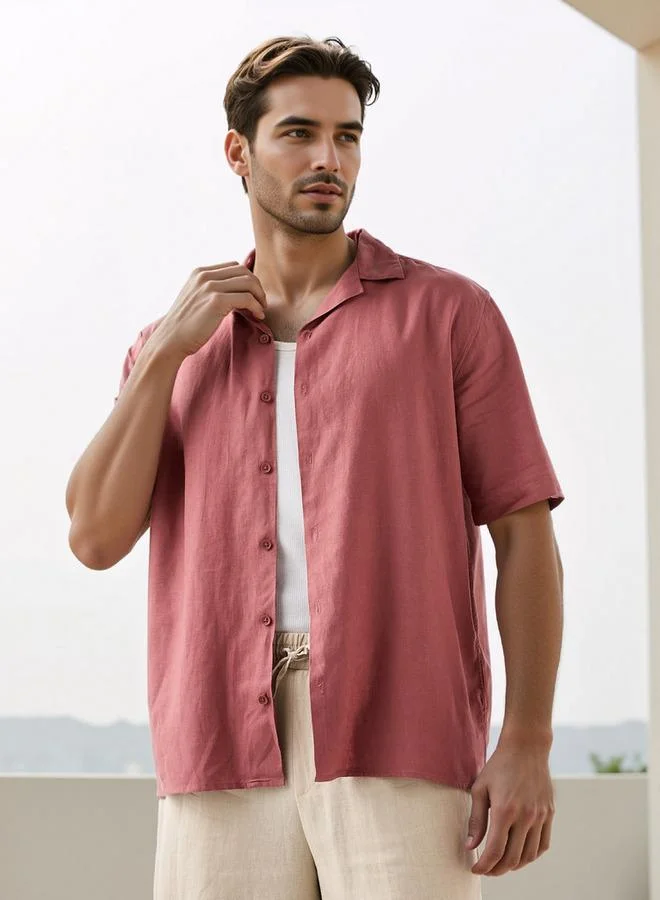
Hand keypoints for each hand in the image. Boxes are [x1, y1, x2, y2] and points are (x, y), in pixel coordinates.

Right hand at [157, 262, 268, 359]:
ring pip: (248, 282)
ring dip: (259, 296)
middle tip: (261, 303)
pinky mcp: (216, 301)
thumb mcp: (195, 299)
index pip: (233, 266)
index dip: (247, 280)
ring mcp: (210, 287)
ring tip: (260, 310)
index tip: (252, 296)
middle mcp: (204, 276)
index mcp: (199, 272)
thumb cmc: (185, 326)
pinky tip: (257, 316)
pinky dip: (257, 307)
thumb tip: (236, 292)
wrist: (171, 340)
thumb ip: (211, 291)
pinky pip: (247, 298)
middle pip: (243, 271)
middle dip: (257, 286)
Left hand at [465, 739, 554, 875]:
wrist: (526, 748)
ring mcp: (540, 816)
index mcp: (505, 810)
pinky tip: (519, 853)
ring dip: (514, 865)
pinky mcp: (549, 814)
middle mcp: (525, 816)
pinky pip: (542, 845)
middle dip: (496, 869)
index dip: (484, 866)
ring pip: (529, 856)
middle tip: (486, 868)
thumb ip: (476, 820)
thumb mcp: (480, 789)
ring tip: (501, 863)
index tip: (475, 869)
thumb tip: (470, 846)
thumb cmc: (499, 766)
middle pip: (512, 858)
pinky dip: (530, 856)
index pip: (495, 851)